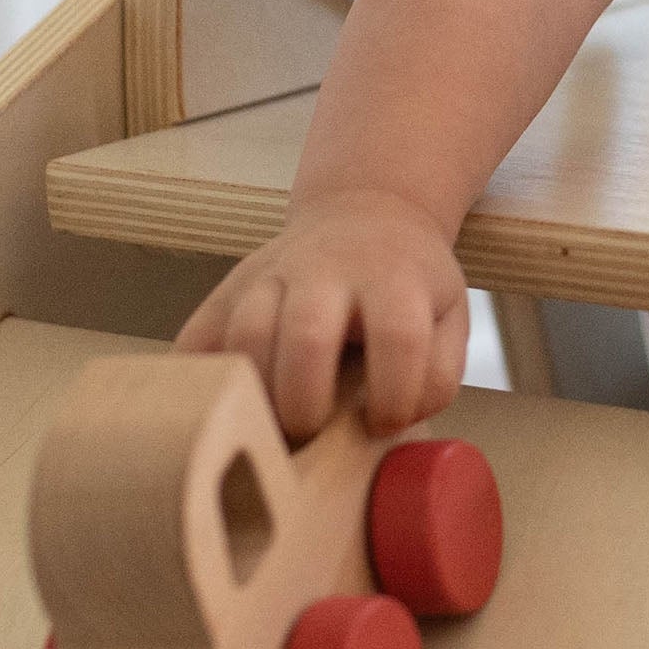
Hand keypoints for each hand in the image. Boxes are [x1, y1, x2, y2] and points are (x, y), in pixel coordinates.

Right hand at [175, 187, 470, 442]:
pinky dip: (201, 379)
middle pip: (307, 334)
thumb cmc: (411, 284)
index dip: (393, 395)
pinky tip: (216, 408)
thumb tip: (386, 428)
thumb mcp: (450, 316)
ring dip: (255, 394)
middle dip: (305, 402)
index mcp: (393, 279)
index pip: (398, 336)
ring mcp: (272, 274)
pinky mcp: (230, 286)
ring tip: (269, 426)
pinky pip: (198, 335)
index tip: (381, 422)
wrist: (367, 213)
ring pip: (245, 332)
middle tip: (310, 435)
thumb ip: (436, 375)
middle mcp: (328, 270)